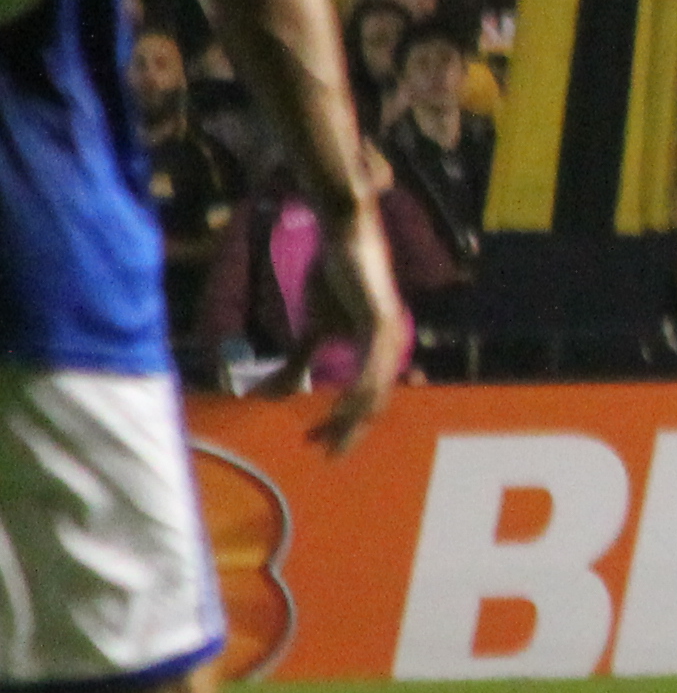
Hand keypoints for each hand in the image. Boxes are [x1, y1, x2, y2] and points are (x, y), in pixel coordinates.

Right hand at [302, 192, 410, 454]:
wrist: (341, 238)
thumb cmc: (331, 280)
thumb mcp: (310, 331)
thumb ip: (298, 364)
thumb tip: (269, 397)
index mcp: (377, 352)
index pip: (364, 401)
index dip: (342, 425)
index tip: (317, 445)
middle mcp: (391, 348)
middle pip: (373, 404)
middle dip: (348, 431)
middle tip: (325, 454)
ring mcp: (390, 336)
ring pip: (374, 391)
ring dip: (350, 418)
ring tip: (329, 438)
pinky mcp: (380, 322)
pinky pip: (371, 366)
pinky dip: (359, 390)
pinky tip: (344, 407)